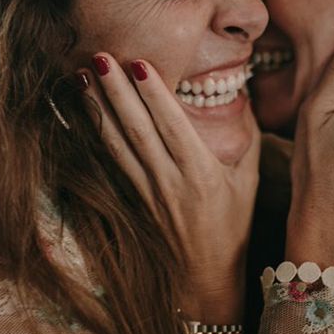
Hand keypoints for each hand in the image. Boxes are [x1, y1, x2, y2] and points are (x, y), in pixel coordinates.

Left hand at [84, 54, 260, 321]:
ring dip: (99, 108)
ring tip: (83, 76)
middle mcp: (170, 180)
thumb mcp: (249, 181)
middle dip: (117, 92)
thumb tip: (241, 92)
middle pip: (138, 130)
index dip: (154, 95)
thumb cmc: (233, 226)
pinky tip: (85, 112)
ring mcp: (148, 190)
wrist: (205, 277)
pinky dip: (97, 133)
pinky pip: (113, 160)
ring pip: (118, 143)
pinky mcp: (135, 198)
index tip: (139, 63)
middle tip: (100, 56)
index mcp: (201, 174)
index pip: (173, 127)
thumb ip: (247, 136)